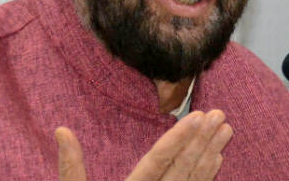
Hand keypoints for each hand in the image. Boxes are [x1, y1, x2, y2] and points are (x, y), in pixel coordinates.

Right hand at [55, 110, 232, 180]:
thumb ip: (71, 167)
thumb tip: (62, 129)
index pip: (156, 162)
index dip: (177, 139)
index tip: (196, 116)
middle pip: (181, 168)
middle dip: (201, 140)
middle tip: (219, 114)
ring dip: (210, 153)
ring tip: (226, 129)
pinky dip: (206, 177)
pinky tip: (218, 158)